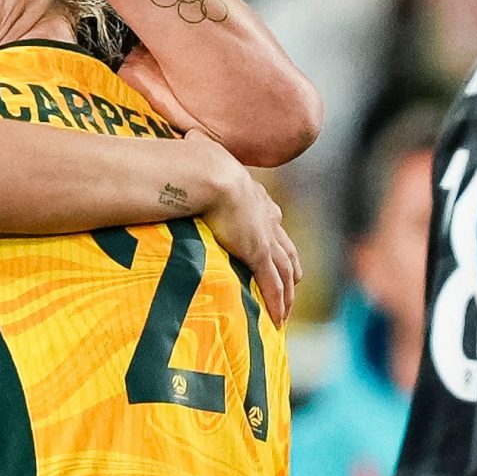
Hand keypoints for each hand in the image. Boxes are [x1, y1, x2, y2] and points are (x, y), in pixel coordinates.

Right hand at [199, 163, 300, 325]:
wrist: (210, 173)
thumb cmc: (199, 167)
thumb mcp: (204, 167)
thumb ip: (200, 169)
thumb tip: (183, 155)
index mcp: (256, 200)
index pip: (273, 224)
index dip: (276, 240)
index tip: (276, 249)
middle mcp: (267, 220)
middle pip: (287, 251)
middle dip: (291, 269)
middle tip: (293, 283)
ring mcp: (265, 238)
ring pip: (285, 272)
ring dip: (287, 294)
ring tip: (285, 312)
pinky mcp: (258, 254)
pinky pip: (272, 285)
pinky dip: (277, 304)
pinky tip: (278, 320)